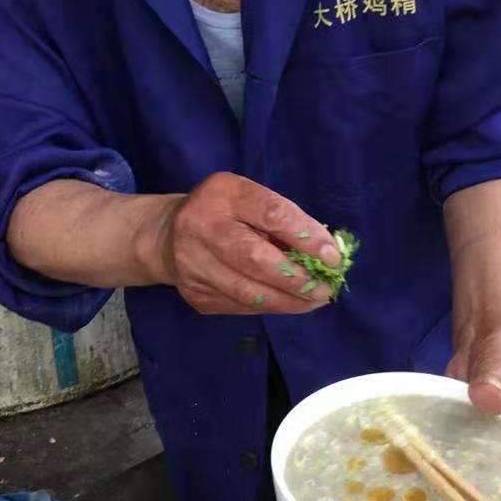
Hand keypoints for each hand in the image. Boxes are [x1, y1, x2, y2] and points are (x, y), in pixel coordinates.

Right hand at [139, 172, 339, 314]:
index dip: (306, 236)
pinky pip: (241, 306)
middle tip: (325, 287)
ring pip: (249, 292)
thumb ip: (284, 219)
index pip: (271, 214)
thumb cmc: (225, 212)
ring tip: (315, 299)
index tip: (332, 256)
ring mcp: (193, 264)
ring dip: (289, 300)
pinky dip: (271, 306)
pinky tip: (290, 303)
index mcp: (223, 193)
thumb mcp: (250, 199)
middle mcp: (201, 226)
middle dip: (298, 278)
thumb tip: (326, 252)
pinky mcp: (195, 294)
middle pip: (256, 259)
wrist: (168, 236)